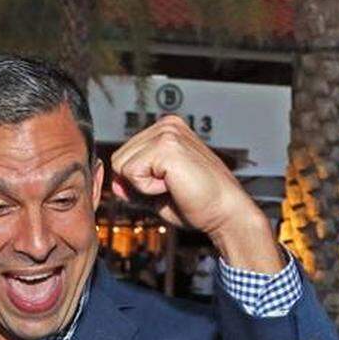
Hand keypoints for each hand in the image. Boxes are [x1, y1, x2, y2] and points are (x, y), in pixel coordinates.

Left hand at [111, 116, 282, 272]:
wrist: (224, 213)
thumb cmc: (197, 204)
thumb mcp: (155, 194)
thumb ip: (133, 186)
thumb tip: (114, 182)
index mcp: (165, 131)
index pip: (124, 155)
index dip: (136, 181)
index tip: (166, 186)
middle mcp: (166, 126)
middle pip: (118, 159)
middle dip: (137, 182)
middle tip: (170, 187)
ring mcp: (167, 132)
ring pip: (122, 166)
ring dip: (143, 185)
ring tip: (173, 185)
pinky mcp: (167, 145)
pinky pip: (131, 173)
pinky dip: (148, 188)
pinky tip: (173, 185)